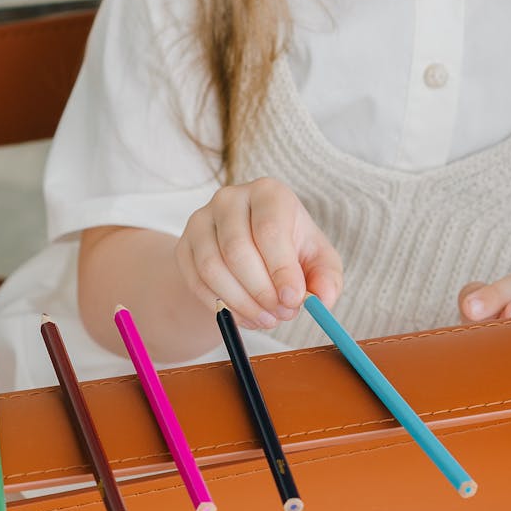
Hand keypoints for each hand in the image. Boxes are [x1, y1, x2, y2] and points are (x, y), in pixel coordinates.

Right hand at [175, 177, 342, 329]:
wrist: (251, 250)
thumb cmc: (290, 250)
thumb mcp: (317, 260)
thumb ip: (327, 278)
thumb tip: (323, 299)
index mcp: (268, 193)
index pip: (269, 230)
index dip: (281, 269)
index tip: (294, 300)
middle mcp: (229, 199)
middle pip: (237, 249)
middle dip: (261, 291)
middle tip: (281, 314)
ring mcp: (201, 220)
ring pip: (213, 268)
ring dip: (241, 303)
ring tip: (266, 318)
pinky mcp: (184, 245)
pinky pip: (197, 282)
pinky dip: (222, 306)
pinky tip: (245, 315)